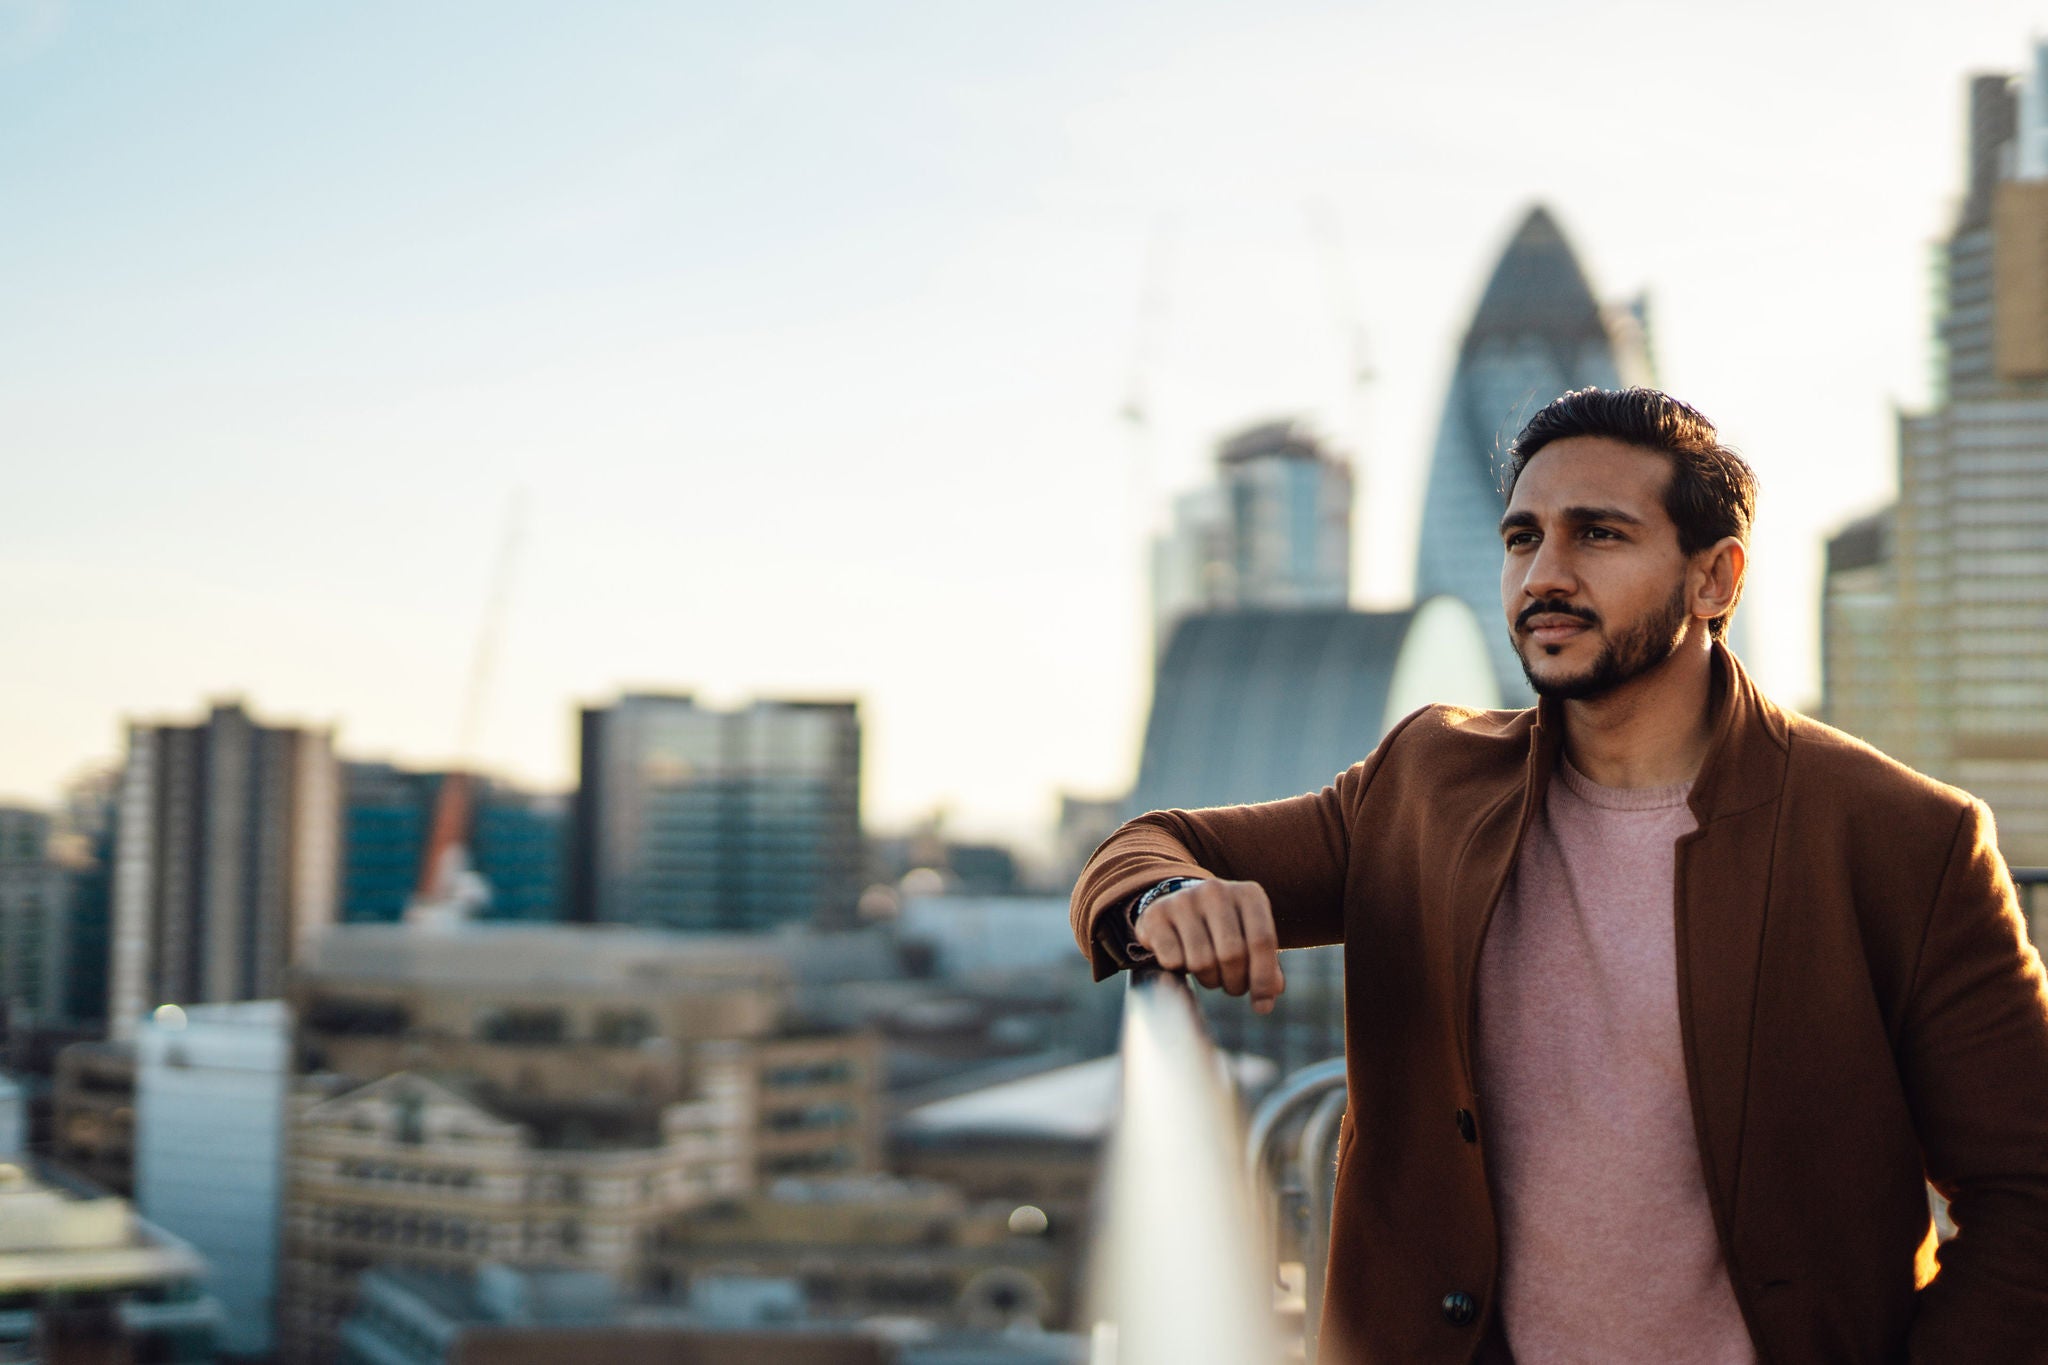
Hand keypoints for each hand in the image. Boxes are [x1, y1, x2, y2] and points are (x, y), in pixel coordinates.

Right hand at [1135, 879, 1285, 1013]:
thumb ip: (1265, 967)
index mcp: (1248, 894)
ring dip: (1208, 980)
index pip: (1261, 940)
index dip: (1263, 978)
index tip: (1261, 1005)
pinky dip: (1179, 970)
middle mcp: (1216, 891)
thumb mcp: (1250, 939)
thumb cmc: (1224, 930)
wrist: (1179, 906)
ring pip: (1201, 961)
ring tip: (1209, 972)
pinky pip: (1172, 960)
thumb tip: (1264, 1001)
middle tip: (1232, 986)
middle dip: (1234, 983)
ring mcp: (1184, 900)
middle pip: (1232, 954)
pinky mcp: (1156, 914)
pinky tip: (1182, 959)